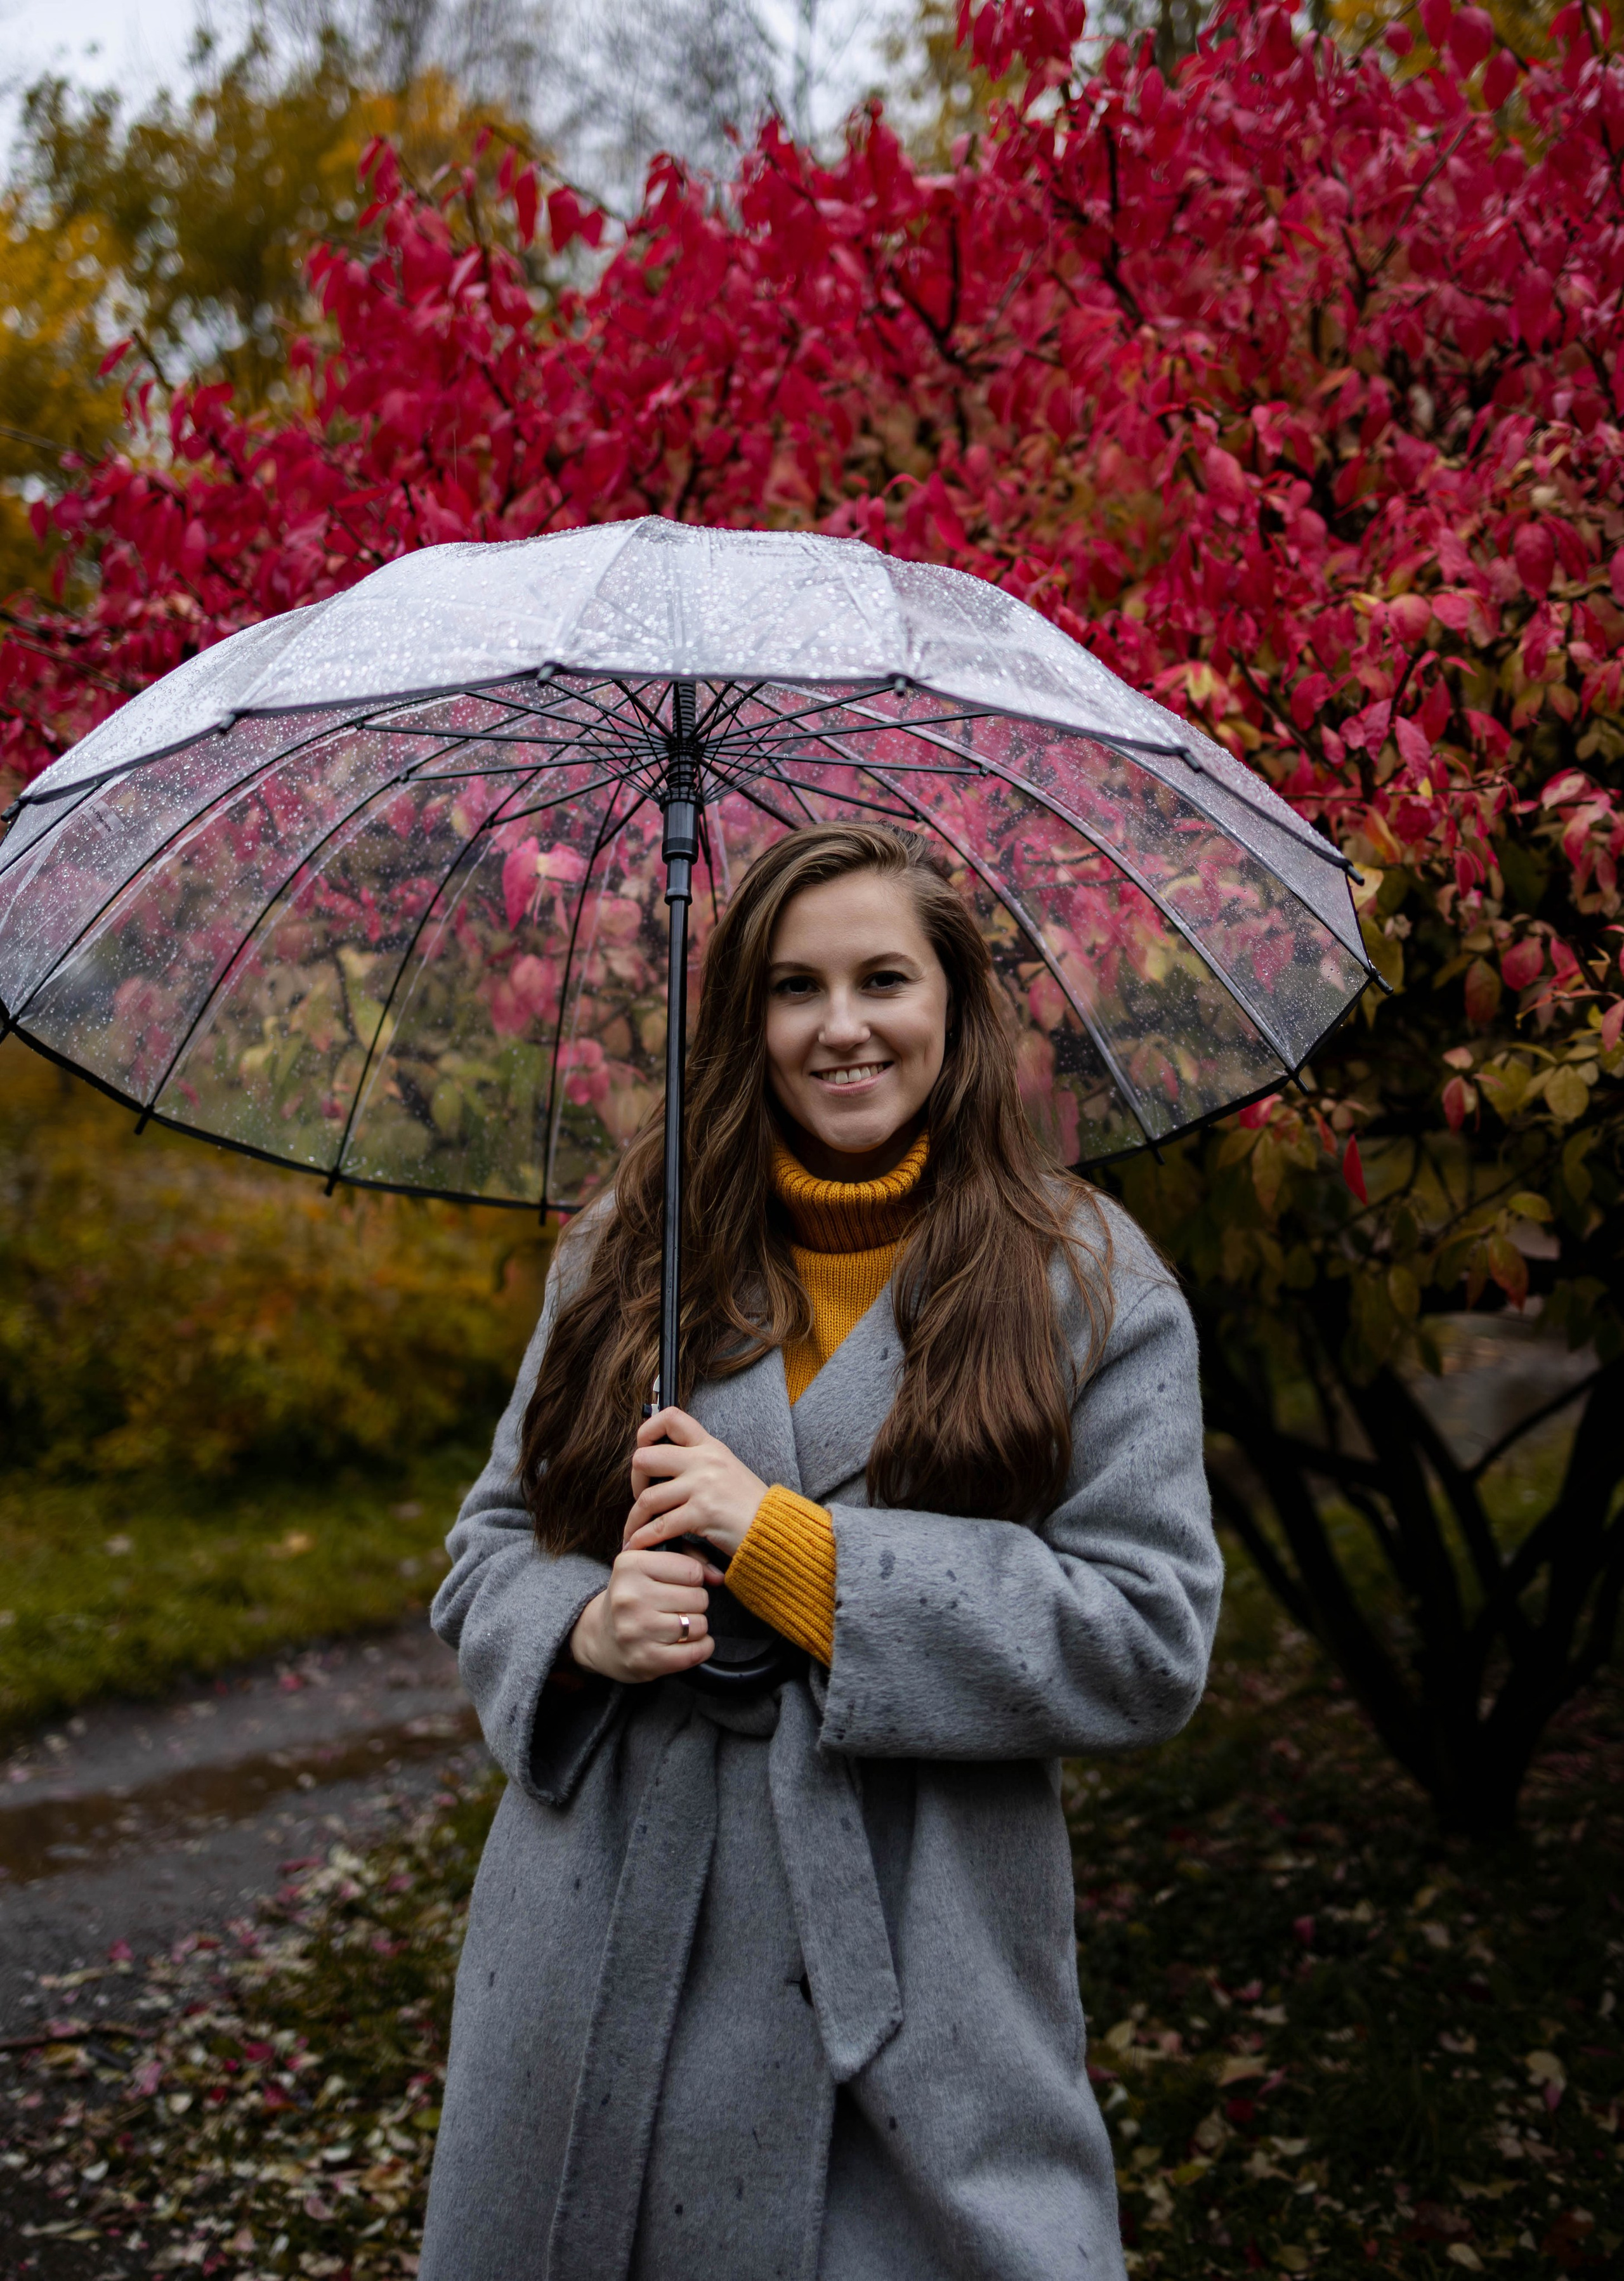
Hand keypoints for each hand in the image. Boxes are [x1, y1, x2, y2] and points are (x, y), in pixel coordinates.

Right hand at [568, 1545, 720, 1683]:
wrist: (599, 1637)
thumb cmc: (632, 1596)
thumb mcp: (647, 1565)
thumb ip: (686, 1558)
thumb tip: (718, 1576)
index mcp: (630, 1566)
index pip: (692, 1570)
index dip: (694, 1578)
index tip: (680, 1584)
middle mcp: (630, 1598)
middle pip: (699, 1598)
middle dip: (695, 1603)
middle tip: (677, 1607)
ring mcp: (637, 1631)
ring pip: (699, 1625)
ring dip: (696, 1626)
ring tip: (678, 1624)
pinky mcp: (647, 1660)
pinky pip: (695, 1652)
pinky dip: (701, 1648)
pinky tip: (687, 1643)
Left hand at [624, 1406, 768, 1564]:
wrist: (774, 1529)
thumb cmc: (749, 1505)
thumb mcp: (726, 1470)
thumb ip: (697, 1462)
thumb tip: (662, 1463)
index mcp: (710, 1446)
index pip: (671, 1418)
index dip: (648, 1430)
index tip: (644, 1451)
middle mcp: (704, 1461)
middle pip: (646, 1457)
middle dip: (635, 1481)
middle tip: (641, 1497)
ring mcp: (702, 1486)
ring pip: (648, 1497)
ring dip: (635, 1519)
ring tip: (634, 1531)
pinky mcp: (702, 1513)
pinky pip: (660, 1526)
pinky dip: (644, 1538)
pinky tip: (640, 1544)